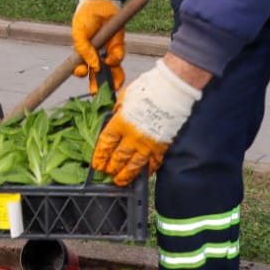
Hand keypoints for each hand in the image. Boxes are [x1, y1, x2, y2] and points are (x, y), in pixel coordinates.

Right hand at [71, 0, 125, 92]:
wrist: (101, 3)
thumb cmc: (85, 17)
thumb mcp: (79, 33)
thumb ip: (83, 50)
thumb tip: (93, 67)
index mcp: (82, 53)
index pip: (81, 68)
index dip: (81, 73)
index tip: (82, 73)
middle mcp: (95, 55)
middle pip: (97, 74)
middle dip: (98, 85)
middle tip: (99, 95)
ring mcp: (107, 51)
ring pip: (110, 70)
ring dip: (112, 79)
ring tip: (112, 87)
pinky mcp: (118, 46)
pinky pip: (119, 57)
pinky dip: (116, 60)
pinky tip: (110, 59)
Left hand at [91, 62, 201, 186]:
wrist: (173, 91)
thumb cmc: (150, 89)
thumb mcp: (125, 96)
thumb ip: (119, 109)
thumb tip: (115, 115)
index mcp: (121, 123)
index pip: (106, 143)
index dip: (100, 155)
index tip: (96, 163)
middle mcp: (132, 136)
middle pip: (118, 157)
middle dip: (111, 167)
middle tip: (106, 173)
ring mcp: (148, 143)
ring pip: (134, 164)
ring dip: (126, 174)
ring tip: (120, 181)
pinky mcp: (162, 146)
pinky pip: (154, 162)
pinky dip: (148, 169)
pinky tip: (144, 173)